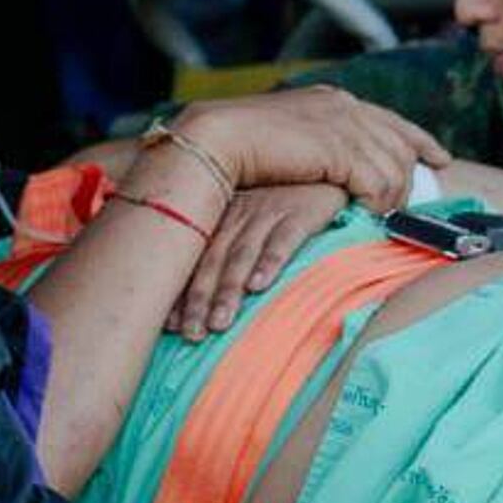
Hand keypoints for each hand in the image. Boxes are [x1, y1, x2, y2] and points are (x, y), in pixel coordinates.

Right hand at [171, 87, 438, 207]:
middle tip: (410, 203)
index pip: (390, 119)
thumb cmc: (237, 145)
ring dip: (393, 195)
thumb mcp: (288, 137)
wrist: (215, 140)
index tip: (439, 157)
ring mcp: (345, 126)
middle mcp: (344, 107)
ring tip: (385, 217)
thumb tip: (334, 164)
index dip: (419, 139)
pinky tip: (371, 215)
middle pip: (400, 143)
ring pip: (394, 166)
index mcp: (331, 99)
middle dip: (411, 175)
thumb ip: (316, 144)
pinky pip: (379, 183)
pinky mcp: (341, 150)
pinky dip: (379, 202)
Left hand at [173, 183, 342, 337]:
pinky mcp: (300, 212)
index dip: (183, 292)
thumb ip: (234, 246)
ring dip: (229, 290)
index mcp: (224, 216)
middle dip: (201, 300)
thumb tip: (214, 294)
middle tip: (192, 335)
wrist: (330, 167)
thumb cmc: (291, 197)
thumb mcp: (255, 214)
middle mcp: (240, 214)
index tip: (172, 326)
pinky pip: (283, 240)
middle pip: (214, 261)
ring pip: (242, 255)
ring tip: (220, 323)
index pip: (196, 259)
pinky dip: (270, 263)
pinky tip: (260, 286)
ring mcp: (269, 211)